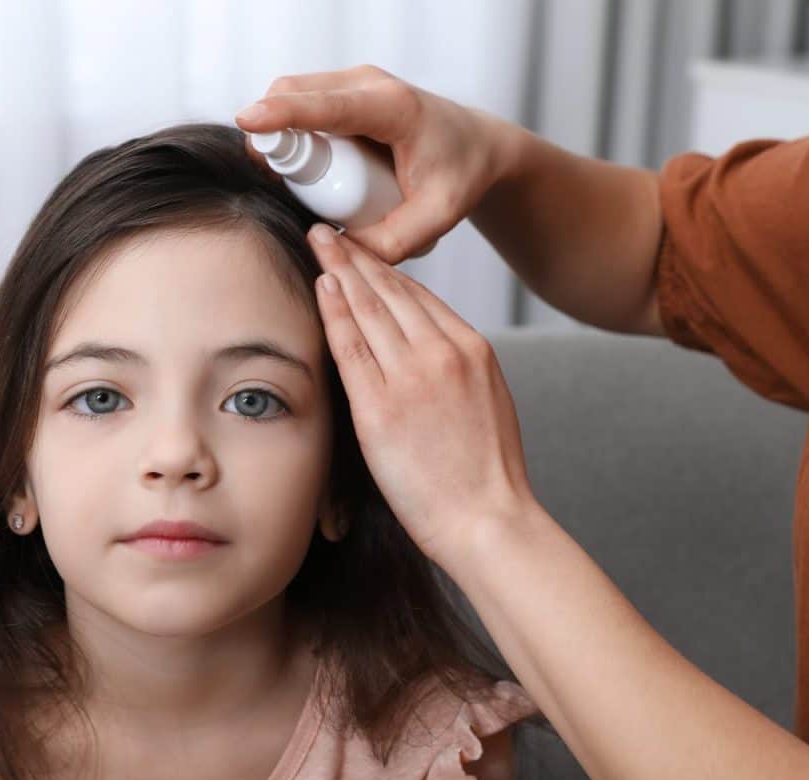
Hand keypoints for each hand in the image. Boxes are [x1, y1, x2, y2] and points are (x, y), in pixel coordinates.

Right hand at [236, 64, 521, 264]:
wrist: (478, 147)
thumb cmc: (462, 175)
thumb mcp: (438, 216)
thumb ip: (393, 242)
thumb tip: (339, 253)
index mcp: (393, 108)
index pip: (326, 106)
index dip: (283, 112)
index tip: (247, 121)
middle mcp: (368, 85)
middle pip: (294, 94)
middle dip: (272, 134)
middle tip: (280, 185)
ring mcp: (353, 84)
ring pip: (291, 96)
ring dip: (281, 135)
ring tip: (305, 182)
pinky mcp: (343, 92)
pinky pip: (301, 104)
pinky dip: (292, 131)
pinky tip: (310, 167)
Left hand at [306, 222, 537, 566]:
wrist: (489, 520)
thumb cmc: (486, 475)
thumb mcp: (487, 402)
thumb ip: (457, 369)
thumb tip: (427, 350)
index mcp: (473, 349)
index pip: (421, 296)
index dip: (386, 270)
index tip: (365, 252)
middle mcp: (443, 352)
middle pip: (392, 291)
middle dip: (359, 257)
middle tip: (331, 230)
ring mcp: (411, 377)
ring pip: (370, 308)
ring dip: (341, 270)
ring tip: (319, 242)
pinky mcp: (381, 407)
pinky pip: (351, 346)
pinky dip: (335, 311)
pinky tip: (321, 285)